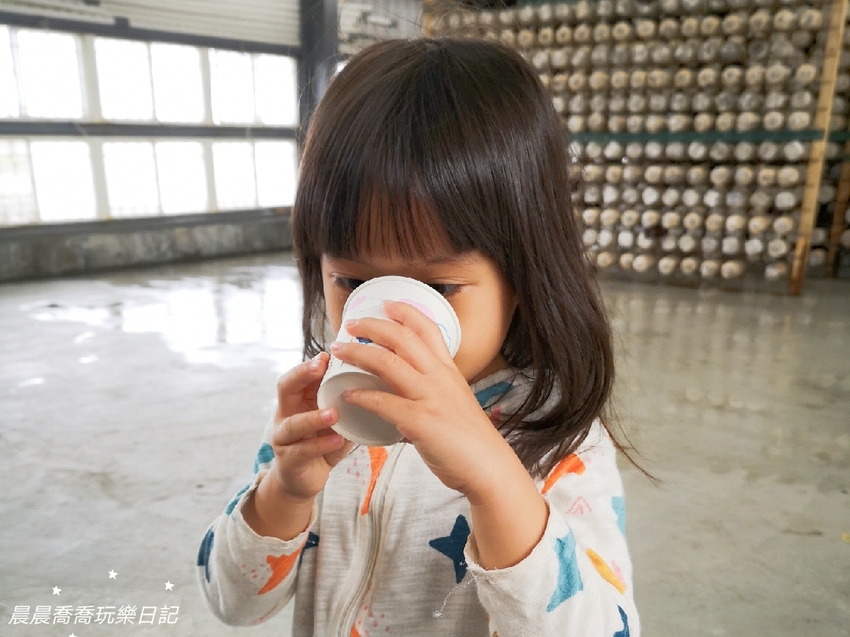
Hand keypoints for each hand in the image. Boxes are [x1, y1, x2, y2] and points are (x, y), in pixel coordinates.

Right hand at [269, 353, 354, 501]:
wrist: (306, 479)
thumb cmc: (323, 440)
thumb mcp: (336, 417)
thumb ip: (348, 399)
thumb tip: (381, 377)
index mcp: (298, 399)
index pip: (299, 373)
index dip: (312, 362)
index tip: (330, 352)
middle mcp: (286, 413)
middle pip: (285, 387)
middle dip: (302, 374)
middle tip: (321, 367)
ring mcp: (284, 438)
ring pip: (293, 423)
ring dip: (313, 417)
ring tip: (334, 413)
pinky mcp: (289, 460)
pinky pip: (303, 451)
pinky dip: (321, 444)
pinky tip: (338, 440)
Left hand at [331, 301, 515, 502]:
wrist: (488, 468)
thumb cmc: (470, 440)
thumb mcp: (455, 403)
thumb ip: (433, 393)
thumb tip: (406, 398)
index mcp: (449, 371)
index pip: (428, 329)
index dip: (406, 312)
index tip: (387, 303)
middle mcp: (440, 378)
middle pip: (402, 338)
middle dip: (373, 326)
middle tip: (351, 324)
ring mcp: (430, 398)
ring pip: (388, 363)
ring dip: (358, 354)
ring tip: (339, 351)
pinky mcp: (420, 422)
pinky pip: (383, 402)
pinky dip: (362, 395)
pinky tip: (348, 394)